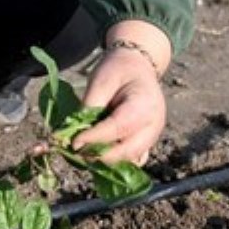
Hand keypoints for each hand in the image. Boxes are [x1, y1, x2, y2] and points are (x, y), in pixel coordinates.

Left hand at [72, 23, 172, 165]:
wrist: (137, 67)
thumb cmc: (118, 70)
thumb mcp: (100, 79)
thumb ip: (90, 107)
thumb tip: (74, 133)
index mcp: (144, 104)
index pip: (118, 128)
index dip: (95, 138)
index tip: (74, 143)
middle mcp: (153, 125)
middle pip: (127, 151)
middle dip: (100, 155)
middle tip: (76, 150)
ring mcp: (153, 136)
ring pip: (130, 159)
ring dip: (106, 160)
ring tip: (84, 151)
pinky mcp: (147, 143)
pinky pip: (132, 159)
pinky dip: (116, 160)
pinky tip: (98, 152)